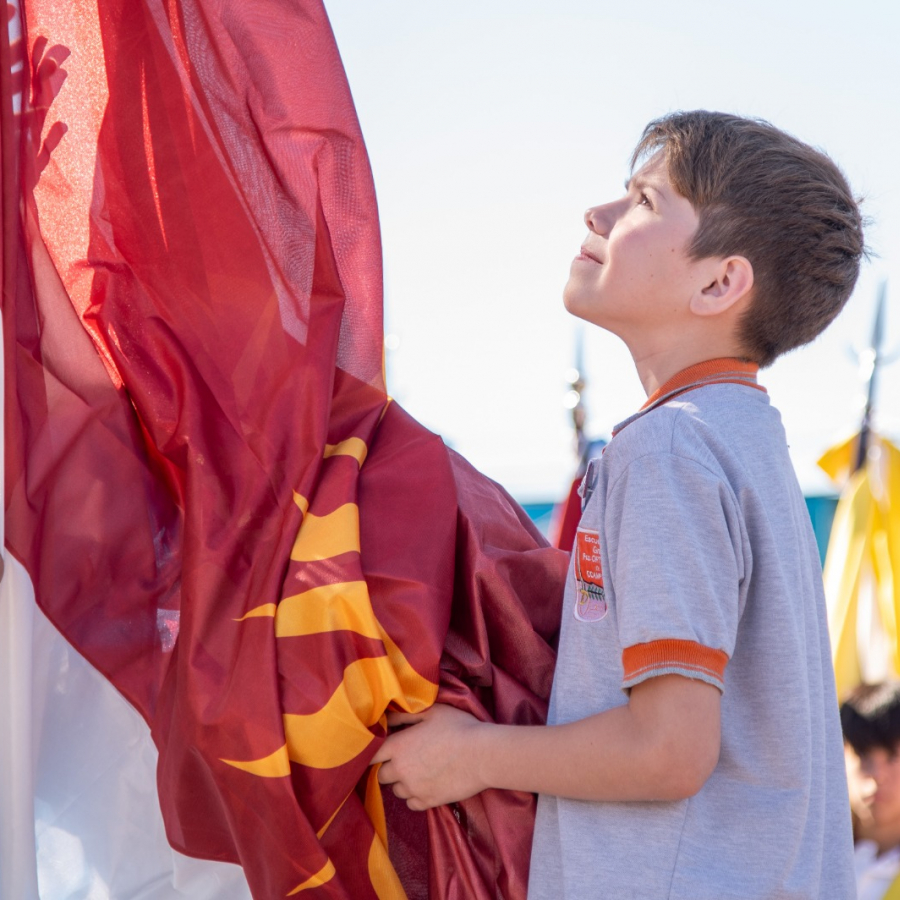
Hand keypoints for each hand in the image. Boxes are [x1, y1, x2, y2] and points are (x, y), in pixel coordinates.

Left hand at [371, 704, 486, 810]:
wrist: (483, 755)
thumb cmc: (458, 727)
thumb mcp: (432, 712)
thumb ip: (406, 715)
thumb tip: (387, 718)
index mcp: (399, 746)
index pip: (370, 755)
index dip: (372, 753)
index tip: (380, 751)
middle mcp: (401, 770)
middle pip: (381, 775)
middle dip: (389, 768)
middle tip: (404, 759)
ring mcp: (414, 789)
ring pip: (396, 791)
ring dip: (402, 783)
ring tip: (419, 772)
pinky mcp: (428, 802)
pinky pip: (411, 804)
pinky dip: (415, 796)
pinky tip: (426, 785)